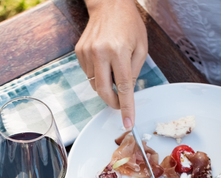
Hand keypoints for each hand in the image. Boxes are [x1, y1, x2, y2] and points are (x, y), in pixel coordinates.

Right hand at [76, 0, 146, 129]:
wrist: (109, 4)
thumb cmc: (129, 24)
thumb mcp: (141, 47)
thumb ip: (134, 72)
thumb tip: (126, 94)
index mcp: (119, 51)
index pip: (123, 87)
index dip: (126, 108)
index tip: (127, 122)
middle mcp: (100, 53)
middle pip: (104, 91)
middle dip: (112, 102)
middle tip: (120, 104)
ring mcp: (87, 53)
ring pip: (95, 84)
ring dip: (106, 85)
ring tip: (114, 69)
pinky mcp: (79, 52)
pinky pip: (88, 74)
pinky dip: (98, 74)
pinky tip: (104, 61)